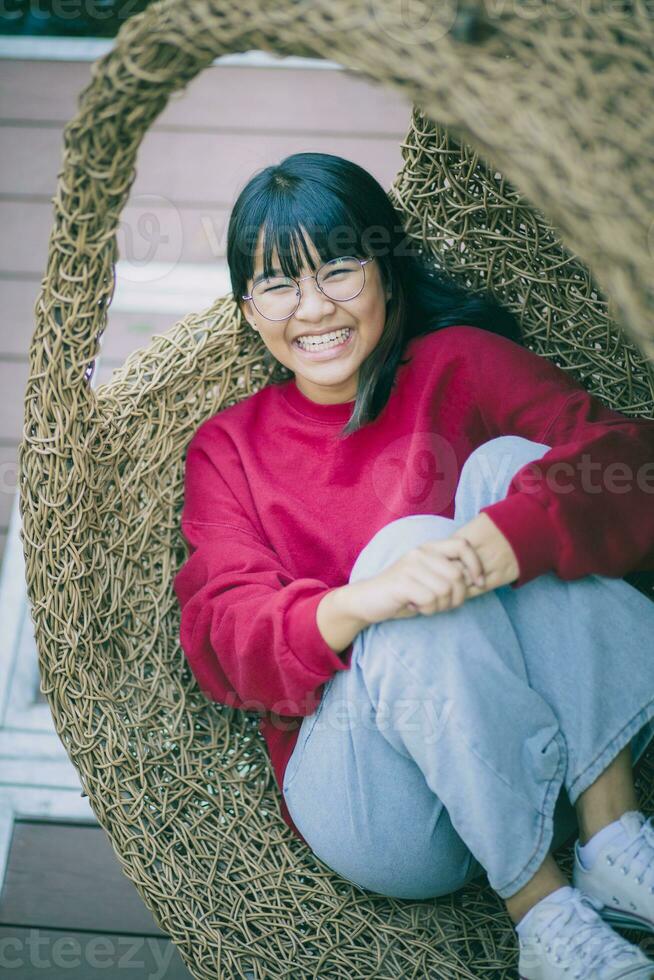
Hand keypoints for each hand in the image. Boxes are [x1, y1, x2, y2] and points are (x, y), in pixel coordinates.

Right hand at [353, 535, 486, 624]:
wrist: (366, 600)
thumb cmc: (402, 593)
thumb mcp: (428, 579)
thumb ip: (448, 575)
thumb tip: (476, 581)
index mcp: (429, 548)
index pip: (463, 545)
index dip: (476, 565)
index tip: (478, 583)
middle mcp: (420, 552)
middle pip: (457, 575)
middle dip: (457, 597)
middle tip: (442, 604)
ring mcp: (410, 565)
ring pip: (445, 590)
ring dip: (440, 605)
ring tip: (425, 604)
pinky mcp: (402, 582)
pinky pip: (431, 599)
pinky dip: (427, 609)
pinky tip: (415, 606)